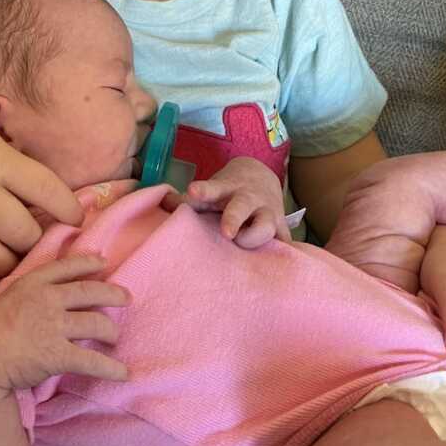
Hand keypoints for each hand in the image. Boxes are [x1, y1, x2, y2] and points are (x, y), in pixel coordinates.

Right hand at [0, 254, 130, 392]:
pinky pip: (93, 361)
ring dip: (111, 332)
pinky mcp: (58, 354)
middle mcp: (48, 299)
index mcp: (33, 283)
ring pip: (97, 324)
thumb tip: (53, 294)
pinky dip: (111, 368)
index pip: (67, 267)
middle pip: (91, 291)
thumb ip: (29, 293)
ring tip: (114, 338)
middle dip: (114, 294)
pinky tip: (123, 374)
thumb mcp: (6, 298)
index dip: (88, 262)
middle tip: (127, 298)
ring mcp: (54, 326)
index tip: (103, 262)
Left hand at [163, 157, 285, 247]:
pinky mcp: (281, 229)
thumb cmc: (226, 192)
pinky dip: (283, 254)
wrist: (261, 177)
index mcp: (225, 190)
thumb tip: (161, 201)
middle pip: (241, 208)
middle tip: (227, 233)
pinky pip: (285, 244)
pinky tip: (281, 268)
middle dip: (234, 219)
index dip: (202, 190)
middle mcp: (247, 200)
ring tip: (243, 245)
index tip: (193, 191)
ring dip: (254, 238)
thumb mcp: (210, 190)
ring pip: (265, 227)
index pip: (211, 188)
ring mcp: (266, 214)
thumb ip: (187, 200)